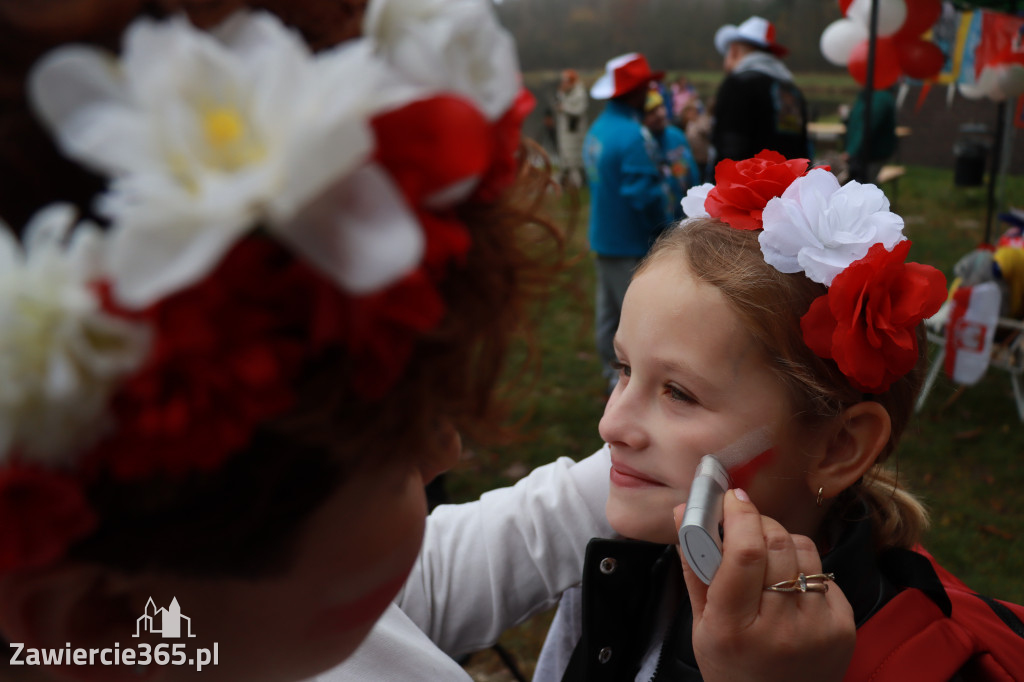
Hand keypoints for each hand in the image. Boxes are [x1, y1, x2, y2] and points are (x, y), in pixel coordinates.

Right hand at [674, 489, 855, 681]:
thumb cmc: (732, 665)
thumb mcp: (701, 624)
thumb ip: (695, 565)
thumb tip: (682, 511)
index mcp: (734, 628)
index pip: (744, 554)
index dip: (739, 515)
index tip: (731, 498)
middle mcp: (780, 629)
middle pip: (776, 543)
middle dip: (758, 522)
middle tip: (744, 522)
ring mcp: (818, 628)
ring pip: (803, 549)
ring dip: (782, 542)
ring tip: (767, 561)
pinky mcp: (845, 627)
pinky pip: (823, 572)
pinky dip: (803, 570)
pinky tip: (789, 591)